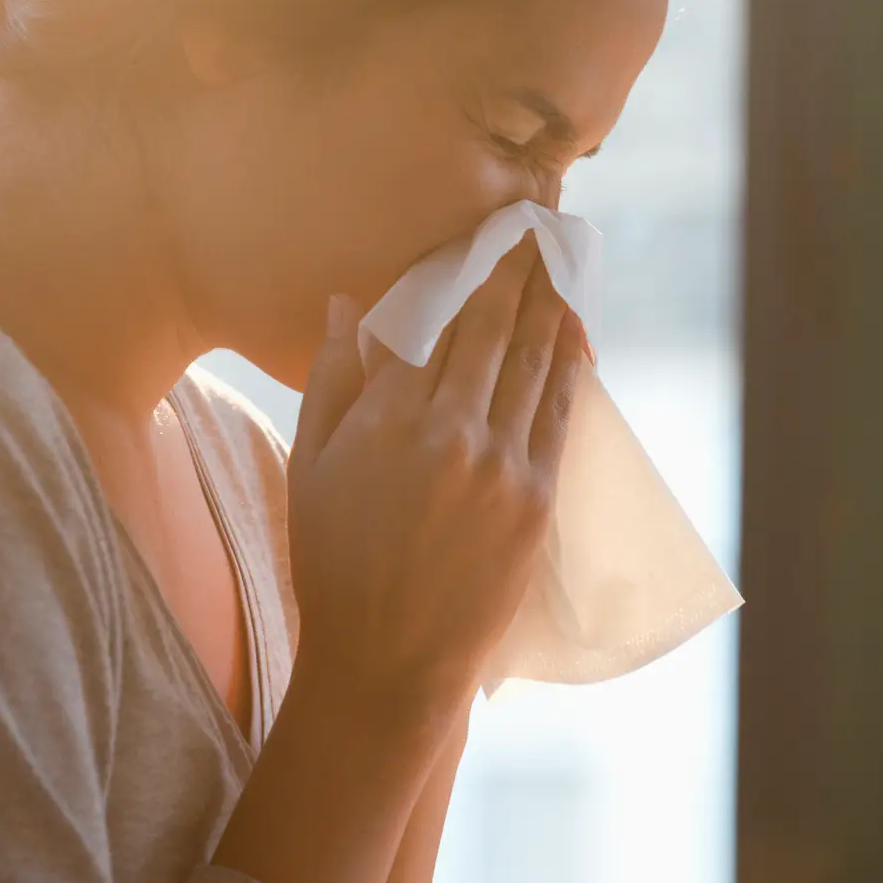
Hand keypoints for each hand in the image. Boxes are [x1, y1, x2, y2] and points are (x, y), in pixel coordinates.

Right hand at [286, 237, 584, 719]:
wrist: (388, 661)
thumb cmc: (334, 561)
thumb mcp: (311, 465)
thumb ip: (334, 378)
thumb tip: (352, 303)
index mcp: (390, 418)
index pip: (437, 314)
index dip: (464, 265)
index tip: (481, 227)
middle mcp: (453, 431)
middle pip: (493, 325)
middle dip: (515, 267)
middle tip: (533, 221)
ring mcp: (503, 466)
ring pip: (533, 360)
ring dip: (548, 303)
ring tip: (558, 257)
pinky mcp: (538, 498)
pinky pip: (557, 411)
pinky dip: (567, 364)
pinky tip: (572, 331)